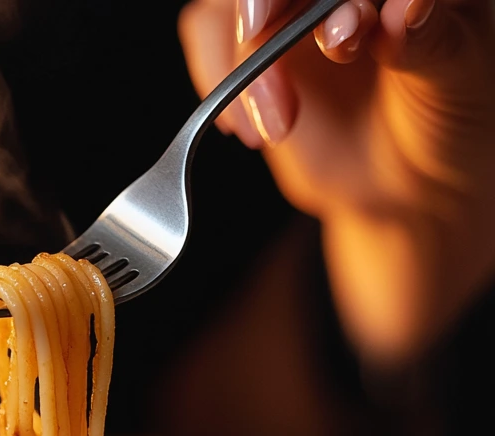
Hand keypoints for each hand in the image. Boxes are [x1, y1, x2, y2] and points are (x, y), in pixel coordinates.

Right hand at [178, 0, 494, 362]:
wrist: (410, 186)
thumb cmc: (450, 120)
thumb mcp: (458, 76)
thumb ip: (430, 38)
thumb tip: (406, 5)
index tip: (335, 35)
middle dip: (269, 13)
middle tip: (267, 52)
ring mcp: (295, 15)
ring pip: (231, 5)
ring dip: (242, 64)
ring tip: (279, 125)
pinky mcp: (259, 53)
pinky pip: (209, 33)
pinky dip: (215, 79)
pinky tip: (254, 126)